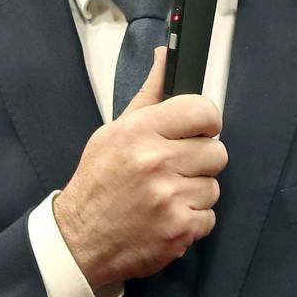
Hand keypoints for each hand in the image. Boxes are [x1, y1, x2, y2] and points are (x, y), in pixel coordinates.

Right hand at [53, 47, 226, 291]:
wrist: (79, 240)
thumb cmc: (99, 182)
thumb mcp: (115, 131)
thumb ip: (149, 95)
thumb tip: (165, 56)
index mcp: (140, 131)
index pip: (203, 111)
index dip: (206, 123)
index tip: (197, 132)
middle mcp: (156, 161)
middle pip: (217, 152)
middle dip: (200, 162)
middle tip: (175, 170)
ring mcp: (169, 198)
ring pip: (214, 187)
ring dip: (195, 193)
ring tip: (165, 197)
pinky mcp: (179, 229)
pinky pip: (209, 217)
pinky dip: (192, 221)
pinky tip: (167, 218)